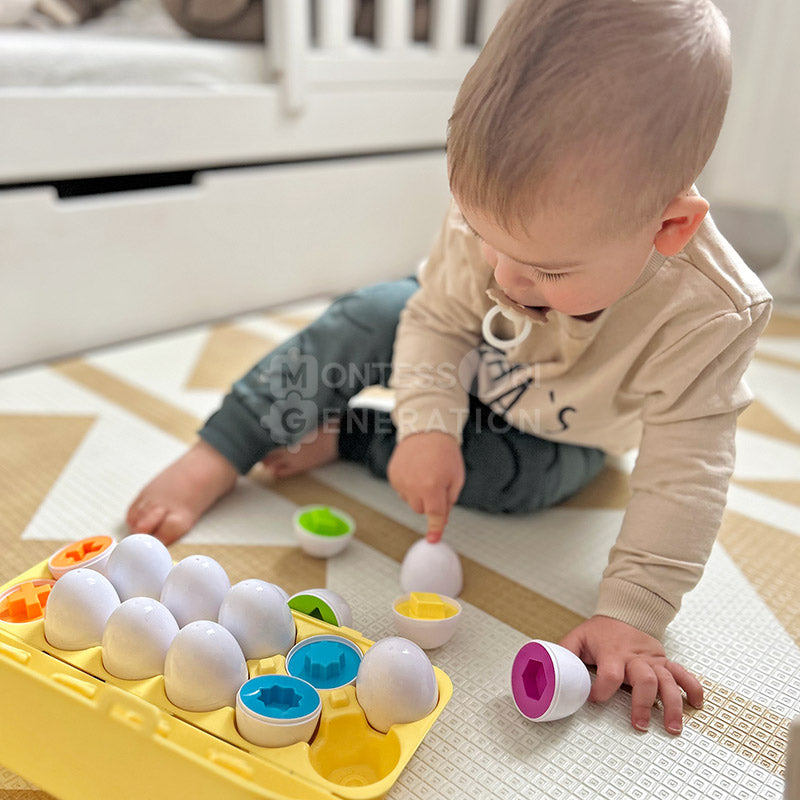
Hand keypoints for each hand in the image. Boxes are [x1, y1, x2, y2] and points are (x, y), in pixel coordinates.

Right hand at [387, 431, 463, 540]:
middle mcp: (413, 486)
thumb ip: (449, 501)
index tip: (433, 540)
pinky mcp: (392, 475)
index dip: (435, 528)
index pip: (434, 515)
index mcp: (432, 487)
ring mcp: (400, 480)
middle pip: (420, 509)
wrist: (427, 429)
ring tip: (425, 473)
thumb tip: (441, 520)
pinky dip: (408, 485)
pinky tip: (415, 470)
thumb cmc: (445, 453)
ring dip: (418, 493)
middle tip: (436, 483)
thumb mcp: (456, 478)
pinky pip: (401, 490)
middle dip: (429, 502)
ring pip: (409, 500)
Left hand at [559, 615, 702, 733]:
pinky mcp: (664, 661)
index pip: (610, 674)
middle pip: (645, 680)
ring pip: (667, 681)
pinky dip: (693, 688)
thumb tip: (547, 669)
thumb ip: (564, 653)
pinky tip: (696, 704)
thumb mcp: (577, 638)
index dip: (601, 690)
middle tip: (639, 725)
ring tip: (672, 727)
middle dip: (643, 704)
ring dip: (672, 705)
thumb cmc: (600, 631)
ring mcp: (652, 660)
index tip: (594, 699)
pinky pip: (683, 674)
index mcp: (612, 652)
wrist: (624, 612)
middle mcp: (635, 657)